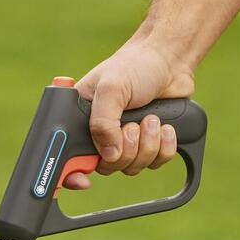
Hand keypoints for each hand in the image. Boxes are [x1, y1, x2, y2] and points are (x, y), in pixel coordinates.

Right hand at [65, 39, 195, 189]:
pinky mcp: (150, 144)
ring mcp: (126, 142)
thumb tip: (108, 154)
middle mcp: (102, 136)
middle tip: (132, 126)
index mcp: (82, 121)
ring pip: (132, 167)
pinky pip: (155, 163)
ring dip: (147, 145)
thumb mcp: (111, 88)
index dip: (73, 173)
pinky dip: (164, 147)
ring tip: (151, 119)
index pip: (70, 158)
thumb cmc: (135, 65)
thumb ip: (102, 122)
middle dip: (125, 150)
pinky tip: (165, 127)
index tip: (83, 179)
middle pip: (107, 168)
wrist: (170, 60)